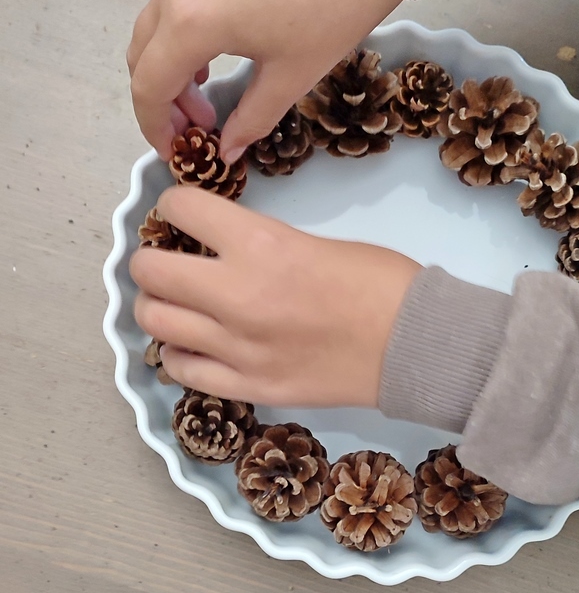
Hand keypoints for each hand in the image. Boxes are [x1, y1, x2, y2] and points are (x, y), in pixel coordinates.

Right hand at [127, 0, 409, 162]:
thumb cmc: (335, 4)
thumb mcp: (291, 75)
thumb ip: (251, 119)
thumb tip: (228, 150)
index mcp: (191, 20)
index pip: (148, 86)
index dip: (156, 127)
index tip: (176, 152)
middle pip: (143, 56)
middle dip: (164, 100)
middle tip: (200, 127)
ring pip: (156, 27)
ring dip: (172, 67)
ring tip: (210, 94)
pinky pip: (175, 2)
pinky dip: (182, 37)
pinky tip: (214, 56)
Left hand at [129, 187, 421, 407]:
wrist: (415, 344)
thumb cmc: (381, 283)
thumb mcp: (318, 243)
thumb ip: (263, 246)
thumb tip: (226, 249)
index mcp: (262, 245)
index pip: (181, 209)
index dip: (175, 205)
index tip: (181, 213)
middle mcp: (238, 295)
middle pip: (149, 271)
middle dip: (150, 258)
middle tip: (168, 259)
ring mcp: (239, 348)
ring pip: (156, 322)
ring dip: (159, 305)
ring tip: (178, 303)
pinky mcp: (251, 388)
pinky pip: (183, 371)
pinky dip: (181, 353)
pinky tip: (198, 345)